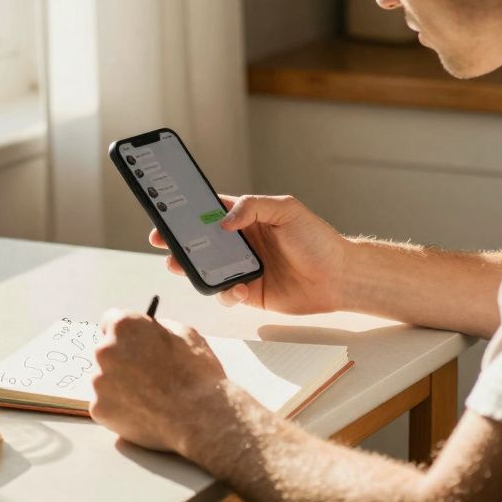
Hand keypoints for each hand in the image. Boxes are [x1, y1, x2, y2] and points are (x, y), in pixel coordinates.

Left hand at [90, 309, 229, 452]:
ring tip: (149, 396)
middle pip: (106, 351)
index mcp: (125, 326)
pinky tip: (144, 411)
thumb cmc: (197, 374)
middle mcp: (105, 350)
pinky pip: (106, 403)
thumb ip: (158, 329)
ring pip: (105, 379)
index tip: (131, 341)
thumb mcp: (185, 334)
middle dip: (122, 358)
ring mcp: (99, 381)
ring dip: (120, 384)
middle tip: (145, 373)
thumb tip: (148, 332)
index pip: (110, 320)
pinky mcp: (99, 409)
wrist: (201, 418)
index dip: (125, 332)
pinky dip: (120, 407)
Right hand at [149, 195, 347, 313]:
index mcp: (248, 218)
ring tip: (181, 266)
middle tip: (162, 241)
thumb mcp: (287, 210)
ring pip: (208, 269)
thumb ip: (253, 207)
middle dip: (179, 241)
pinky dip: (227, 292)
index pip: (210, 211)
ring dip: (192, 268)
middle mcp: (241, 242)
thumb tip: (223, 221)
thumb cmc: (317, 240)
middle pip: (201, 241)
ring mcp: (244, 268)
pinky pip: (227, 294)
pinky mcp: (250, 292)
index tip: (166, 212)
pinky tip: (241, 288)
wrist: (338, 277)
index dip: (187, 212)